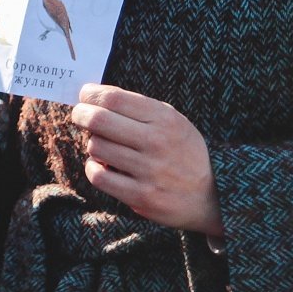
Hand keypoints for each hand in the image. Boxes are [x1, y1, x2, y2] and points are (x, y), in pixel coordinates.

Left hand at [70, 83, 222, 235]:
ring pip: (96, 147)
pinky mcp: (141, 197)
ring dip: (92, 143)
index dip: (92, 94)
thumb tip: (94, 98)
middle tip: (79, 115)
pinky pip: (99, 176)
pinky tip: (101, 165)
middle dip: (81, 114)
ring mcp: (148, 171)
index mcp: (165, 119)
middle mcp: (156, 142)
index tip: (85, 94)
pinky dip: (93, 168)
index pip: (114, 98)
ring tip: (102, 144)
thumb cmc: (184, 152)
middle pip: (99, 120)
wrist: (213, 196)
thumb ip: (139, 110)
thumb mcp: (173, 121)